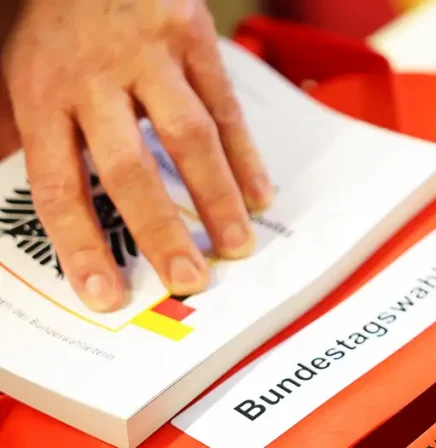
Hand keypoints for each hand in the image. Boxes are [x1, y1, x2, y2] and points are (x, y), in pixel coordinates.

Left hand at [3, 0, 273, 310]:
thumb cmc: (53, 18)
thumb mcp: (21, 70)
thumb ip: (39, 134)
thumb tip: (64, 211)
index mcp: (41, 95)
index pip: (59, 185)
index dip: (83, 245)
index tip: (105, 295)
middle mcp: (93, 79)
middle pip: (129, 170)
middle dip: (162, 233)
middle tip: (190, 281)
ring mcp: (147, 55)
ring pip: (188, 138)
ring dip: (216, 198)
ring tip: (236, 247)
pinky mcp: (190, 35)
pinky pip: (224, 104)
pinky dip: (244, 154)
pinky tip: (258, 194)